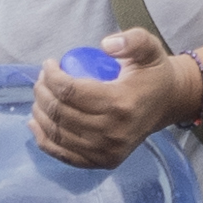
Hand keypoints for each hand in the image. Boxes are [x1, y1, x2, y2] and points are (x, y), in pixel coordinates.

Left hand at [31, 28, 183, 169]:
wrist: (167, 103)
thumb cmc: (152, 74)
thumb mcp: (149, 48)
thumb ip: (132, 40)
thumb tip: (105, 46)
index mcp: (121, 104)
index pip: (70, 91)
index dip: (51, 76)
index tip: (49, 64)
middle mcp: (112, 133)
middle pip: (60, 112)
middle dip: (41, 92)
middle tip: (41, 79)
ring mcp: (106, 151)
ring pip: (57, 133)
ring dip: (39, 112)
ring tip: (40, 95)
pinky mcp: (102, 162)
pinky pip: (63, 154)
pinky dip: (44, 140)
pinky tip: (35, 123)